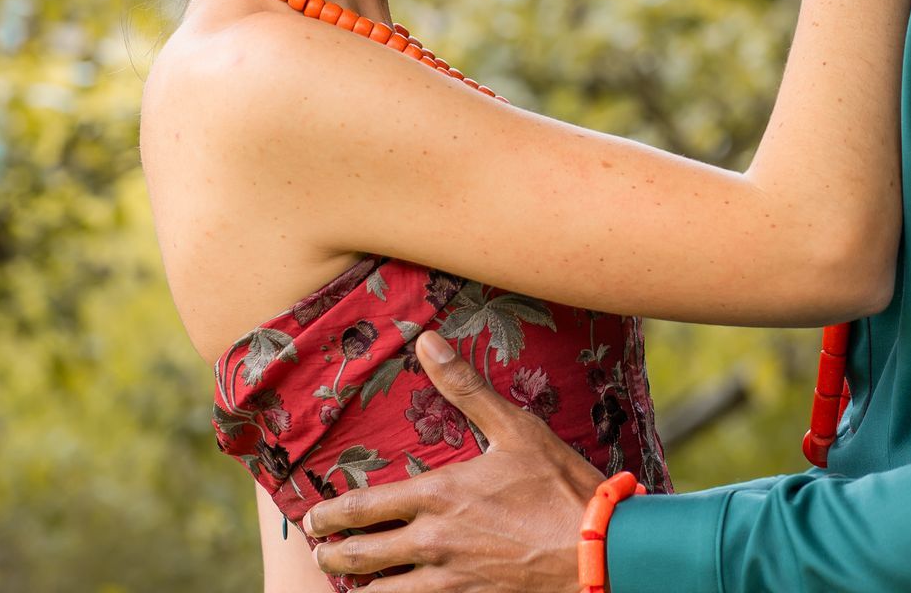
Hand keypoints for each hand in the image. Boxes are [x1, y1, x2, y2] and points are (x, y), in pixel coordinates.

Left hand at [301, 332, 601, 591]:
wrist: (597, 551)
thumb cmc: (559, 486)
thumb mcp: (515, 429)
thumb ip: (466, 388)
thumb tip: (428, 342)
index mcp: (438, 495)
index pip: (364, 508)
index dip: (331, 514)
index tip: (313, 517)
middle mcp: (433, 542)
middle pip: (362, 555)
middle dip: (333, 553)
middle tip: (319, 550)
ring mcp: (450, 580)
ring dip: (358, 586)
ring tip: (348, 582)